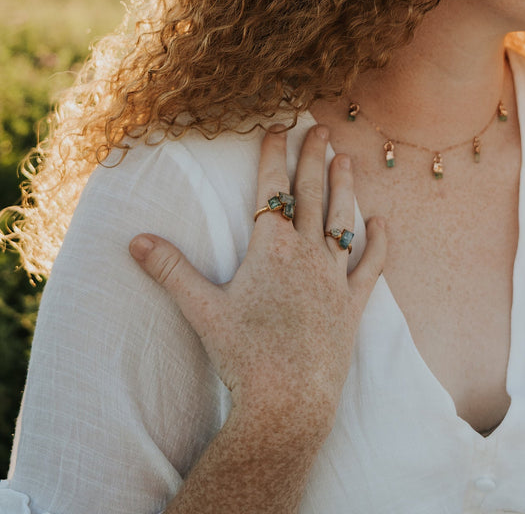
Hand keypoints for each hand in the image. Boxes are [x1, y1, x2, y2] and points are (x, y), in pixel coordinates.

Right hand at [129, 125, 385, 440]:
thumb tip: (136, 241)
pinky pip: (369, 267)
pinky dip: (377, 244)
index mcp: (270, 248)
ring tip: (346, 159)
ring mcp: (333, 278)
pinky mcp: (352, 306)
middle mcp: (306, 254)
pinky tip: (381, 223)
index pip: (270, 189)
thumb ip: (170, 270)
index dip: (273, 154)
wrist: (289, 403)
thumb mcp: (201, 309)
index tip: (278, 126)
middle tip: (320, 128)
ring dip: (344, 187)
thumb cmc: (243, 356)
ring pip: (341, 220)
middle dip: (313, 158)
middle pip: (310, 195)